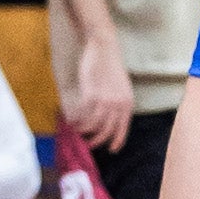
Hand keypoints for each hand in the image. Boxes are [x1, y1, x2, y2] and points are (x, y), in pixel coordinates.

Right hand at [72, 29, 133, 155]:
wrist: (104, 47)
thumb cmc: (111, 67)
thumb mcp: (121, 88)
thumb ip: (117, 104)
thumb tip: (108, 121)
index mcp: (127, 104)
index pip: (122, 130)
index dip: (116, 142)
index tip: (110, 150)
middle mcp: (118, 105)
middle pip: (106, 132)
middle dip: (95, 141)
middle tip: (87, 143)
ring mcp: (105, 101)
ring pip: (93, 126)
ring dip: (83, 131)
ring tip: (76, 130)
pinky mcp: (91, 95)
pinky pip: (83, 115)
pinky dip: (76, 120)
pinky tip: (71, 120)